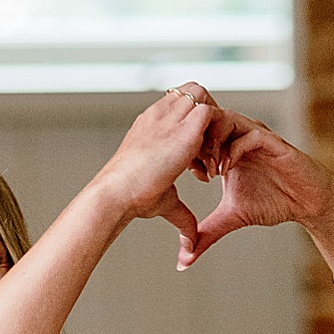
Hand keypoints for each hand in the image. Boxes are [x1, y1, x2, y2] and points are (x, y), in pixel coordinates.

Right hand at [91, 84, 218, 266]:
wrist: (116, 194)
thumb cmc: (131, 198)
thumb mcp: (163, 200)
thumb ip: (182, 215)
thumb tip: (191, 241)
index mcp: (150, 125)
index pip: (179, 104)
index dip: (193, 125)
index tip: (196, 161)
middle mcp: (159, 116)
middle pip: (192, 91)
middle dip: (206, 117)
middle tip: (207, 153)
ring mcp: (170, 118)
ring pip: (202, 96)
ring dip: (212, 125)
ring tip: (208, 161)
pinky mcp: (183, 130)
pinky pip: (213, 113)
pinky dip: (218, 135)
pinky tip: (211, 167)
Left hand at [186, 107, 333, 266]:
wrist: (308, 203)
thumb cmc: (273, 203)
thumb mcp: (231, 218)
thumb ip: (206, 234)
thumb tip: (182, 261)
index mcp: (227, 148)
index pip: (197, 134)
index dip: (182, 150)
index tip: (174, 173)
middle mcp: (240, 137)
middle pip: (207, 120)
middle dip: (193, 142)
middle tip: (188, 169)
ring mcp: (257, 136)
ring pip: (226, 120)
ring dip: (211, 143)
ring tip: (206, 171)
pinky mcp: (274, 143)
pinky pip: (249, 135)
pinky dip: (233, 149)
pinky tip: (224, 171)